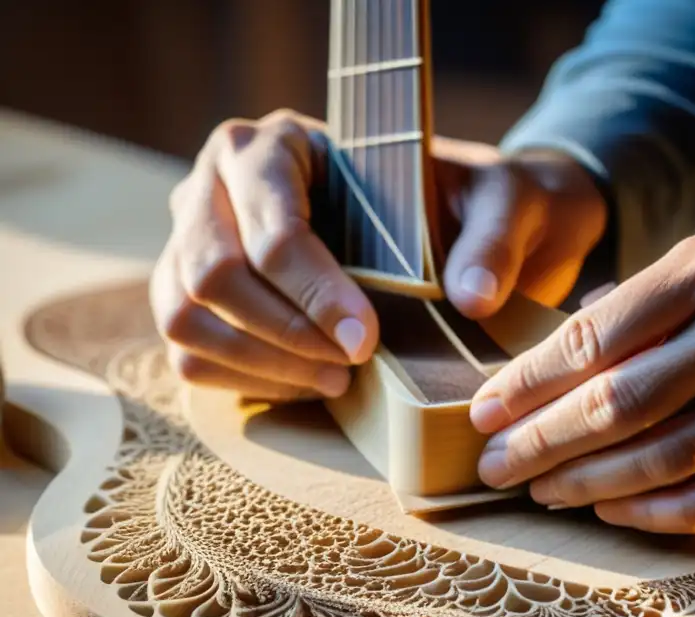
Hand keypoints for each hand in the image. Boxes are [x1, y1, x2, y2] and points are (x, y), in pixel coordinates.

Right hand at [151, 110, 605, 399]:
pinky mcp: (192, 294)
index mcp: (274, 144)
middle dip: (286, 334)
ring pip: (184, 318)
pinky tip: (310, 382)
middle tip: (352, 365)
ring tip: (337, 379)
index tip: (365, 340)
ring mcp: (191, 241)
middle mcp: (214, 185)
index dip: (313, 291)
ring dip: (263, 363)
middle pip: (212, 275)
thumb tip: (472, 297)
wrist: (439, 220)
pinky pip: (188, 353)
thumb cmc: (458, 204)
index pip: (271, 226)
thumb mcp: (498, 203)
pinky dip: (247, 379)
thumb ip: (492, 239)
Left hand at [469, 218, 694, 532]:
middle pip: (617, 402)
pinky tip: (611, 513)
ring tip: (541, 490)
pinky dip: (654, 512)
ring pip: (661, 457)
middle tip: (494, 464)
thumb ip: (644, 302)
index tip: (483, 410)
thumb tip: (554, 347)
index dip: (529, 381)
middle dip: (540, 440)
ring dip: (588, 483)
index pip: (595, 335)